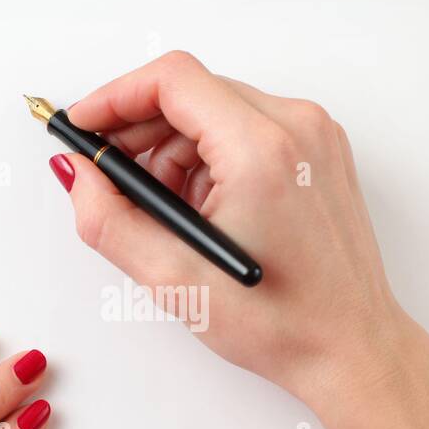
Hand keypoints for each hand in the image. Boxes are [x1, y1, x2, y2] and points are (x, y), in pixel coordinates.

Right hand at [54, 50, 425, 412]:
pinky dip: (211, 158)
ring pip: (217, 109)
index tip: (84, 125)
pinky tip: (202, 211)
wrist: (351, 349)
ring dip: (175, 150)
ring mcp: (315, 137)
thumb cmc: (283, 323)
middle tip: (112, 179)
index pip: (172, 80)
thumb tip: (77, 173)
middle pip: (193, 91)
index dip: (115, 97)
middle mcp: (297, 129)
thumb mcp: (174, 279)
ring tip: (168, 215)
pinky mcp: (319, 153)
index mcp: (262, 150)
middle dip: (141, 131)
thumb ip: (108, 218)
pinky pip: (247, 129)